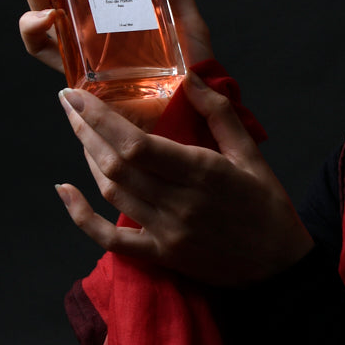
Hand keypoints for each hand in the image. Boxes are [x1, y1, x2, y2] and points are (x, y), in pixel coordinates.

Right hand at [19, 0, 214, 73]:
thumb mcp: (186, 17)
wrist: (191, 108)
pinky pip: (42, 47)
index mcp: (114, 1)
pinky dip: (34, 28)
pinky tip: (48, 15)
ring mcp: (79, 43)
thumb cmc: (192, 66)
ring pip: (37, 7)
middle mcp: (90, 20)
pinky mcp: (73, 70)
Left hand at [54, 71, 314, 285]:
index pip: (136, 144)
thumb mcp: (251, 154)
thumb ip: (219, 114)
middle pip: (114, 164)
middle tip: (69, 103)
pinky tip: (64, 190)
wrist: (279, 267)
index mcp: (204, 173)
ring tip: (78, 130)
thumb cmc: (267, 206)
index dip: (100, 118)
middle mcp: (179, 203)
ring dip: (86, 158)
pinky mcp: (161, 255)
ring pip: (110, 191)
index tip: (77, 94)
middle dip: (85, 129)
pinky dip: (81, 216)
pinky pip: (109, 239)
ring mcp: (166, 233)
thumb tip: (189, 78)